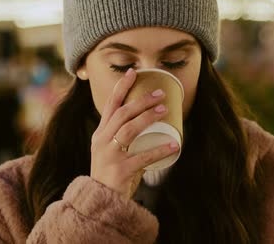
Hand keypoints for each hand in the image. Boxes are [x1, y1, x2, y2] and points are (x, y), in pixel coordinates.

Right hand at [90, 68, 179, 199]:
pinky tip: (173, 144)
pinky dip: (159, 150)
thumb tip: (152, 127)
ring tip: (164, 110)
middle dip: (141, 101)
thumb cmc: (111, 174)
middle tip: (160, 93)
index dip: (121, 87)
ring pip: (129, 130)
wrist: (99, 200)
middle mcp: (102, 141)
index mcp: (100, 134)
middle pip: (122, 114)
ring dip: (148, 118)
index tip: (133, 72)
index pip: (109, 105)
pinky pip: (142, 157)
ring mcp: (109, 155)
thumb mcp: (112, 151)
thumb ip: (126, 140)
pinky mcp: (120, 170)